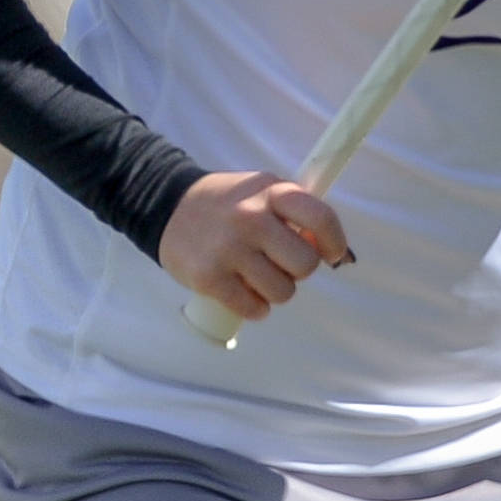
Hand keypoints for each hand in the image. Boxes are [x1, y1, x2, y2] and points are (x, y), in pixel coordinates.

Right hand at [161, 169, 350, 324]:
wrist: (166, 207)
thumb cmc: (226, 205)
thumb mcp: (261, 193)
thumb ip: (292, 216)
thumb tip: (321, 252)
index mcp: (270, 192)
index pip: (321, 218)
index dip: (334, 242)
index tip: (330, 254)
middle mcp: (251, 218)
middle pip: (305, 265)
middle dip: (297, 271)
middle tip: (278, 264)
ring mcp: (229, 249)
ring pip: (282, 292)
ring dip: (274, 291)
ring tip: (255, 277)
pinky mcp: (209, 277)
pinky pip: (254, 308)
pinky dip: (254, 307)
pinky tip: (242, 291)